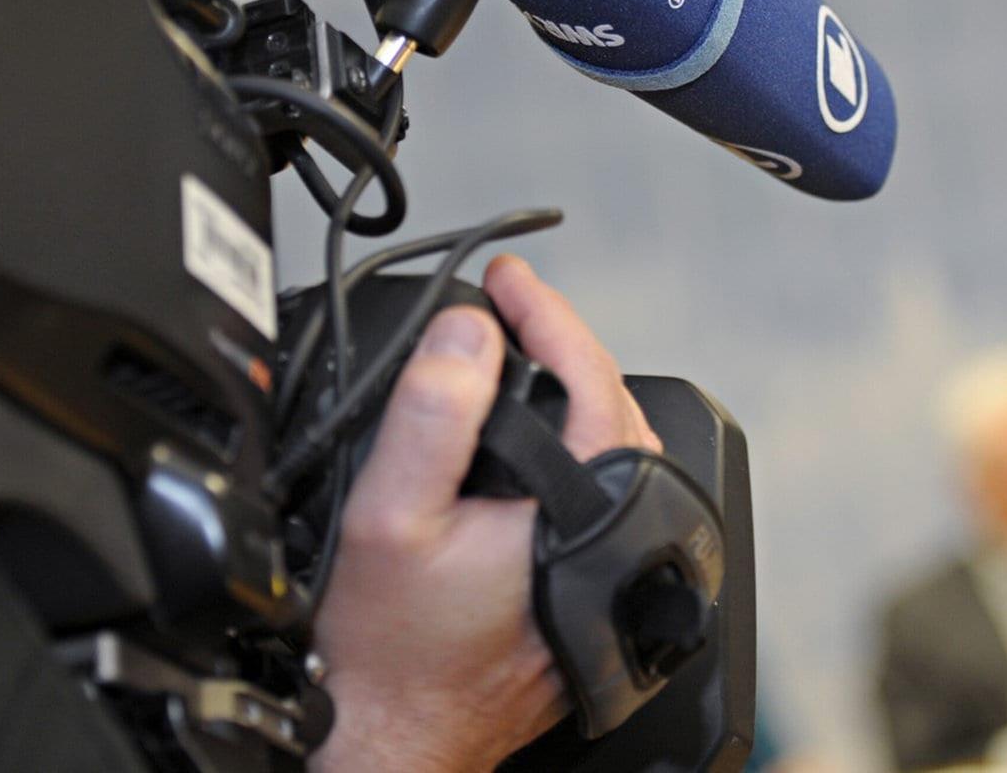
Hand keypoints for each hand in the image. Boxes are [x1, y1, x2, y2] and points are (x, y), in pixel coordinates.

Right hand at [311, 255, 659, 771]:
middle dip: (565, 346)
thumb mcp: (389, 516)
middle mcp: (617, 540)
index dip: (547, 313)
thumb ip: (432, 417)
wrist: (398, 739)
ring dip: (577, 398)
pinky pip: (605, 495)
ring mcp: (617, 569)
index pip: (590, 377)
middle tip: (511, 309)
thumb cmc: (393, 653)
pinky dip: (577, 452)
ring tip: (525, 360)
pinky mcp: (603, 591)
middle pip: (614, 409)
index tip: (506, 279)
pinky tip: (538, 446)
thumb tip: (468, 335)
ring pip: (617, 453)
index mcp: (583, 511)